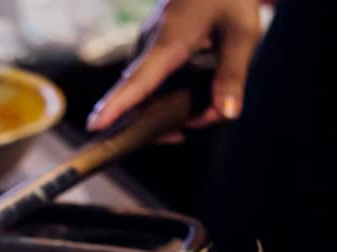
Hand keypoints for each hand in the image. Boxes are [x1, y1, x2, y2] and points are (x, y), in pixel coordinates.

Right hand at [88, 0, 262, 133]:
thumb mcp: (242, 33)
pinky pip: (155, 74)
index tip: (94, 125)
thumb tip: (226, 114)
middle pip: (139, 93)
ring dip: (170, 106)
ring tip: (202, 111)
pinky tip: (197, 95)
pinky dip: (171, 91)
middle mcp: (152, 43)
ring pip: (149, 86)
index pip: (137, 82)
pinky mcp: (158, 40)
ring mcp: (152, 41)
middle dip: (157, 121)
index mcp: (168, 42)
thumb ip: (232, 75)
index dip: (116, 107)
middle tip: (183, 134)